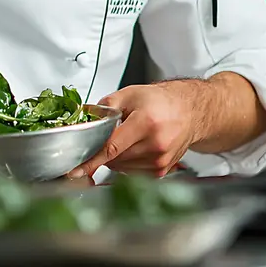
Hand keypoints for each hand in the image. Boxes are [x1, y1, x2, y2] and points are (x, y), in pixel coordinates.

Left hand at [69, 80, 201, 178]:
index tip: (75, 171)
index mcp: (146, 123)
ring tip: (130, 136)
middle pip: (114, 158)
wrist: (189, 111)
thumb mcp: (129, 94)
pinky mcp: (161, 171)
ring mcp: (160, 161)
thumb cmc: (161, 101)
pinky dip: (127, 161)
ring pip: (121, 167)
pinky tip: (137, 146)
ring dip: (116, 156)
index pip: (111, 147)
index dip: (91, 160)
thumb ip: (104, 107)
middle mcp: (155, 145)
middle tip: (114, 132)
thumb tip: (85, 119)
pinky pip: (132, 171)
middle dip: (105, 148)